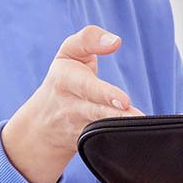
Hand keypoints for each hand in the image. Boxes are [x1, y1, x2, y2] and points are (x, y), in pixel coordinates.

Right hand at [2, 25, 142, 182]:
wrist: (43, 124)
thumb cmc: (65, 78)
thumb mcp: (69, 52)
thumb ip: (89, 39)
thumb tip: (114, 41)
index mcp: (65, 80)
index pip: (85, 86)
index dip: (104, 93)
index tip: (124, 100)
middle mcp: (71, 106)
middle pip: (95, 112)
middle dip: (115, 115)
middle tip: (136, 116)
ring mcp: (79, 128)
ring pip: (101, 131)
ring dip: (120, 129)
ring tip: (139, 125)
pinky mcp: (88, 144)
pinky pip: (105, 143)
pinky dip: (119, 141)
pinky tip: (136, 139)